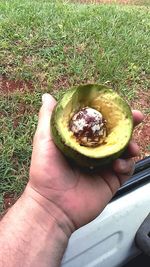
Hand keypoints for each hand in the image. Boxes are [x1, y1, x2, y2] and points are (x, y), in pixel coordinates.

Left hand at [28, 93, 142, 234]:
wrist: (52, 206)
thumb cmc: (45, 173)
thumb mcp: (44, 140)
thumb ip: (49, 118)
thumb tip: (47, 97)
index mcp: (80, 141)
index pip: (98, 123)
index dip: (109, 113)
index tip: (118, 105)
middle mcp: (93, 152)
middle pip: (115, 135)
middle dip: (127, 125)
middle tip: (136, 117)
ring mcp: (103, 167)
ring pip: (124, 151)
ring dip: (130, 145)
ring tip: (130, 146)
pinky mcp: (110, 181)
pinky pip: (126, 170)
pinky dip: (127, 165)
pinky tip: (119, 165)